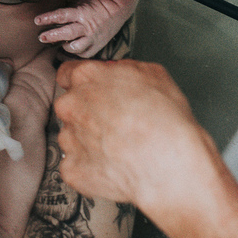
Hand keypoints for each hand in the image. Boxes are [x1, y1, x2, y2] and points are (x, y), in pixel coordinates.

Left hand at [35, 0, 138, 56]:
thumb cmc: (97, 4)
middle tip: (41, 37)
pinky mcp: (98, 45)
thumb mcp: (81, 2)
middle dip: (52, 36)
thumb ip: (68, 10)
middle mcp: (87, 26)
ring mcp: (93, 37)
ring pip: (75, 47)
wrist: (119, 7)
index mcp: (82, 12)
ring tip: (57, 45)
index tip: (37, 20)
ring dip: (64, 47)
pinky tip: (69, 50)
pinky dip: (75, 53)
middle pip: (66, 33)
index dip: (48, 18)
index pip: (61, 15)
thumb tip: (51, 15)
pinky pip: (84, 54)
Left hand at [54, 59, 217, 209]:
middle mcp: (71, 106)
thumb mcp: (154, 74)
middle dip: (87, 113)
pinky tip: (114, 166)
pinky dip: (91, 167)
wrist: (169, 168)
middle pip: (70, 106)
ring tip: (119, 148)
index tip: (92, 90)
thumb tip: (120, 72)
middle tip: (115, 123)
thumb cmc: (166, 124)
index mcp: (87, 77)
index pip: (67, 73)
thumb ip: (125, 69)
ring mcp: (69, 138)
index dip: (84, 83)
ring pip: (72, 136)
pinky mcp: (72, 168)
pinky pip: (76, 165)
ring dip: (89, 140)